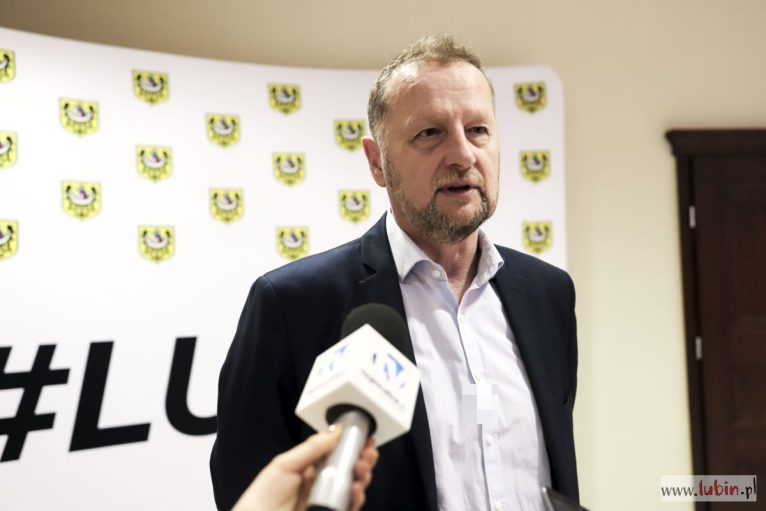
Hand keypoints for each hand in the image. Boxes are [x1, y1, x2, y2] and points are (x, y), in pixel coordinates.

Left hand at [232, 425, 378, 510]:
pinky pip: (350, 507)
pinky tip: (356, 487)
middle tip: (368, 450)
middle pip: (349, 470)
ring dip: (363, 475)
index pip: (337, 455)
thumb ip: (312, 448)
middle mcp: (321, 485)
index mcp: (310, 470)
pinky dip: (357, 497)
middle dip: (362, 458)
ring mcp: (327, 502)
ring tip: (362, 466)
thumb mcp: (284, 464)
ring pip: (354, 488)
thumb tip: (335, 430)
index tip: (363, 436)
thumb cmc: (262, 498)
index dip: (351, 445)